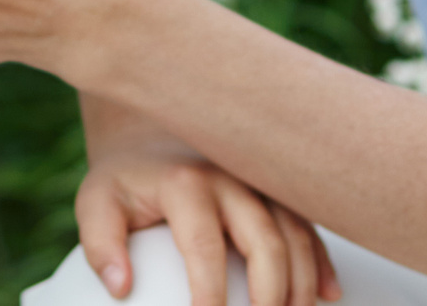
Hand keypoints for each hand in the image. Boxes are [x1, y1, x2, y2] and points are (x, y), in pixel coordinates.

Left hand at [76, 124, 335, 305]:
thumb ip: (101, 245)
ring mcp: (261, 182)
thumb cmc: (128, 180)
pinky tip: (327, 294)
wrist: (153, 136)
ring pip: (297, 234)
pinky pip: (309, 226)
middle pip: (266, 240)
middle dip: (272, 294)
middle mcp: (232, 177)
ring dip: (303, 284)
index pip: (204, 246)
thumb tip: (120, 288)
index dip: (210, 292)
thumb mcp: (98, 203)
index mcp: (187, 183)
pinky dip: (322, 262)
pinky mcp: (278, 190)